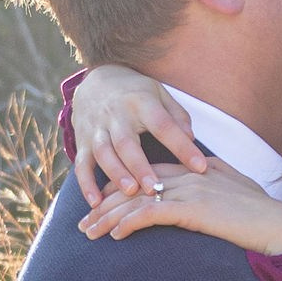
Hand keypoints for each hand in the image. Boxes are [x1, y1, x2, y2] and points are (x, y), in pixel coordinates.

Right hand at [70, 67, 207, 205]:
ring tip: (130, 192)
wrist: (96, 78)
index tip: (200, 167)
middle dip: (140, 167)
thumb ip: (177, 117)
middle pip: (126, 143)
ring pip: (103, 153)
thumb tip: (192, 139)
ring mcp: (96, 128)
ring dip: (115, 174)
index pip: (163, 125)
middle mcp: (116, 115)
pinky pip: (81, 164)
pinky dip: (86, 184)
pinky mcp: (81, 141)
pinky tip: (96, 202)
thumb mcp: (160, 94)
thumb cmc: (136, 93)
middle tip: (155, 189)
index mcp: (141, 102)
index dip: (182, 146)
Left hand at [80, 160, 281, 256]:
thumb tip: (205, 195)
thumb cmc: (265, 217)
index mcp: (199, 169)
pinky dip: (129, 223)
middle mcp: (191, 175)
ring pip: (138, 200)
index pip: (150, 175)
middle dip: (106, 204)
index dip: (123, 189)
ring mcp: (191, 190)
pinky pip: (152, 213)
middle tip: (84, 223)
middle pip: (136, 185)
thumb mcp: (238, 194)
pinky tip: (114, 236)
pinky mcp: (194, 209)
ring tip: (89, 233)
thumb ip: (217, 186)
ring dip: (109, 217)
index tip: (103, 204)